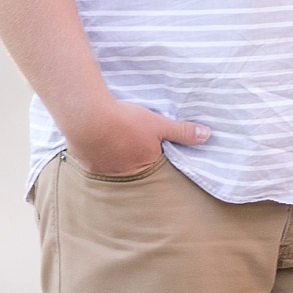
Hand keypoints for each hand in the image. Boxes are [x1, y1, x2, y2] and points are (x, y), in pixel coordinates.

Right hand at [62, 98, 210, 177]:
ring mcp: (103, 170)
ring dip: (114, 152)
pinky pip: (94, 159)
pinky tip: (97, 138)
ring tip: (114, 137)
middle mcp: (123, 173)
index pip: (153, 161)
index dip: (152, 149)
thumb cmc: (127, 122)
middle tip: (129, 138)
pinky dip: (97, 150)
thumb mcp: (159, 124)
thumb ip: (182, 131)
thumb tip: (207, 135)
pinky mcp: (86, 163)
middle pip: (132, 165)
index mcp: (144, 165)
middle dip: (132, 153)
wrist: (90, 119)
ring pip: (112, 163)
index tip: (148, 139)